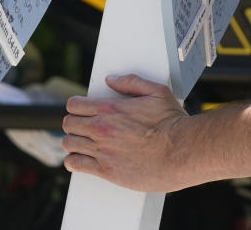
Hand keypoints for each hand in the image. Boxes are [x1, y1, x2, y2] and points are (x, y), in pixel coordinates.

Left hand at [62, 74, 191, 191]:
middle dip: (74, 124)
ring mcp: (102, 151)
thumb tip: (111, 80)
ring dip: (73, 142)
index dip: (76, 107)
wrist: (181, 152)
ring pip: (69, 144)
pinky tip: (77, 161)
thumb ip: (131, 82)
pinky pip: (76, 165)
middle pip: (69, 124)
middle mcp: (101, 129)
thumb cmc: (172, 122)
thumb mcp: (156, 92)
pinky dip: (73, 162)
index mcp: (110, 109)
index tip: (81, 111)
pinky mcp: (106, 171)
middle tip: (82, 128)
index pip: (74, 105)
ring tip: (81, 144)